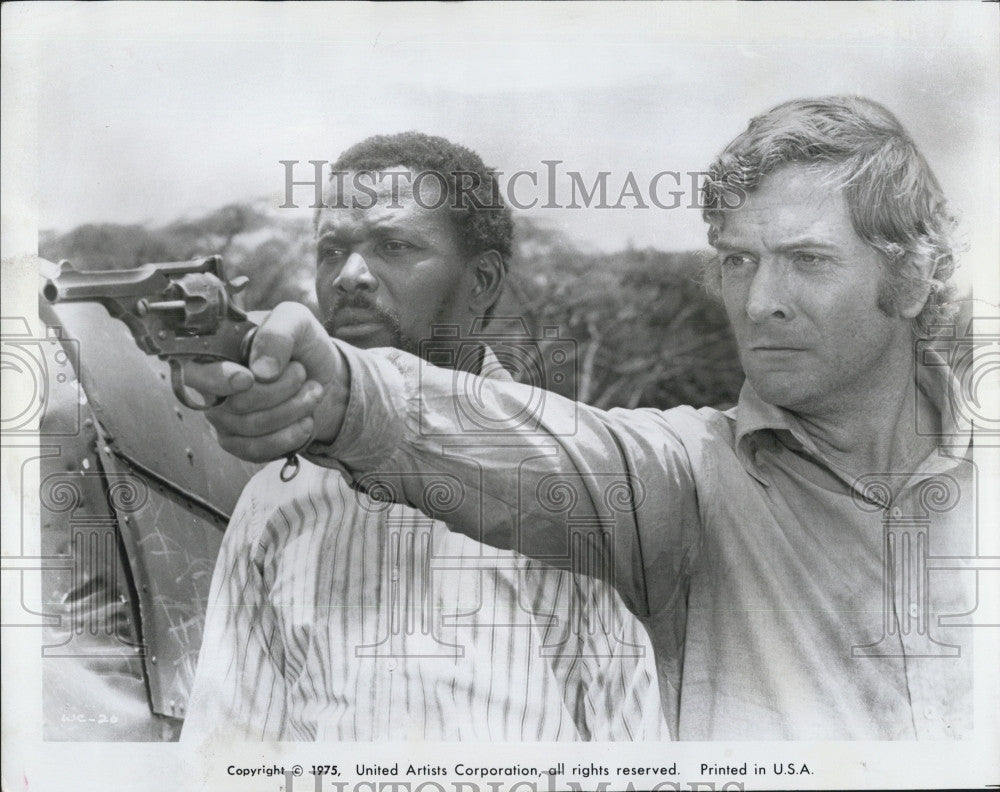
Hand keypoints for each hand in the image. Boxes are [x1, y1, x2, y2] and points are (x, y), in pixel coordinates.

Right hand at [182, 302, 349, 461]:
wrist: (322, 374)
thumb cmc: (301, 343)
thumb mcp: (296, 321)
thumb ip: (278, 333)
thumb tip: (261, 370)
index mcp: (217, 351)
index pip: (195, 371)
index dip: (218, 379)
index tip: (249, 378)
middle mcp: (213, 388)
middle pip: (235, 403)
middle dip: (280, 390)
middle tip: (302, 372)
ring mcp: (224, 418)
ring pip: (251, 427)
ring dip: (293, 410)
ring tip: (312, 391)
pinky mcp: (240, 442)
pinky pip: (256, 450)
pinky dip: (289, 436)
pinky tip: (305, 420)